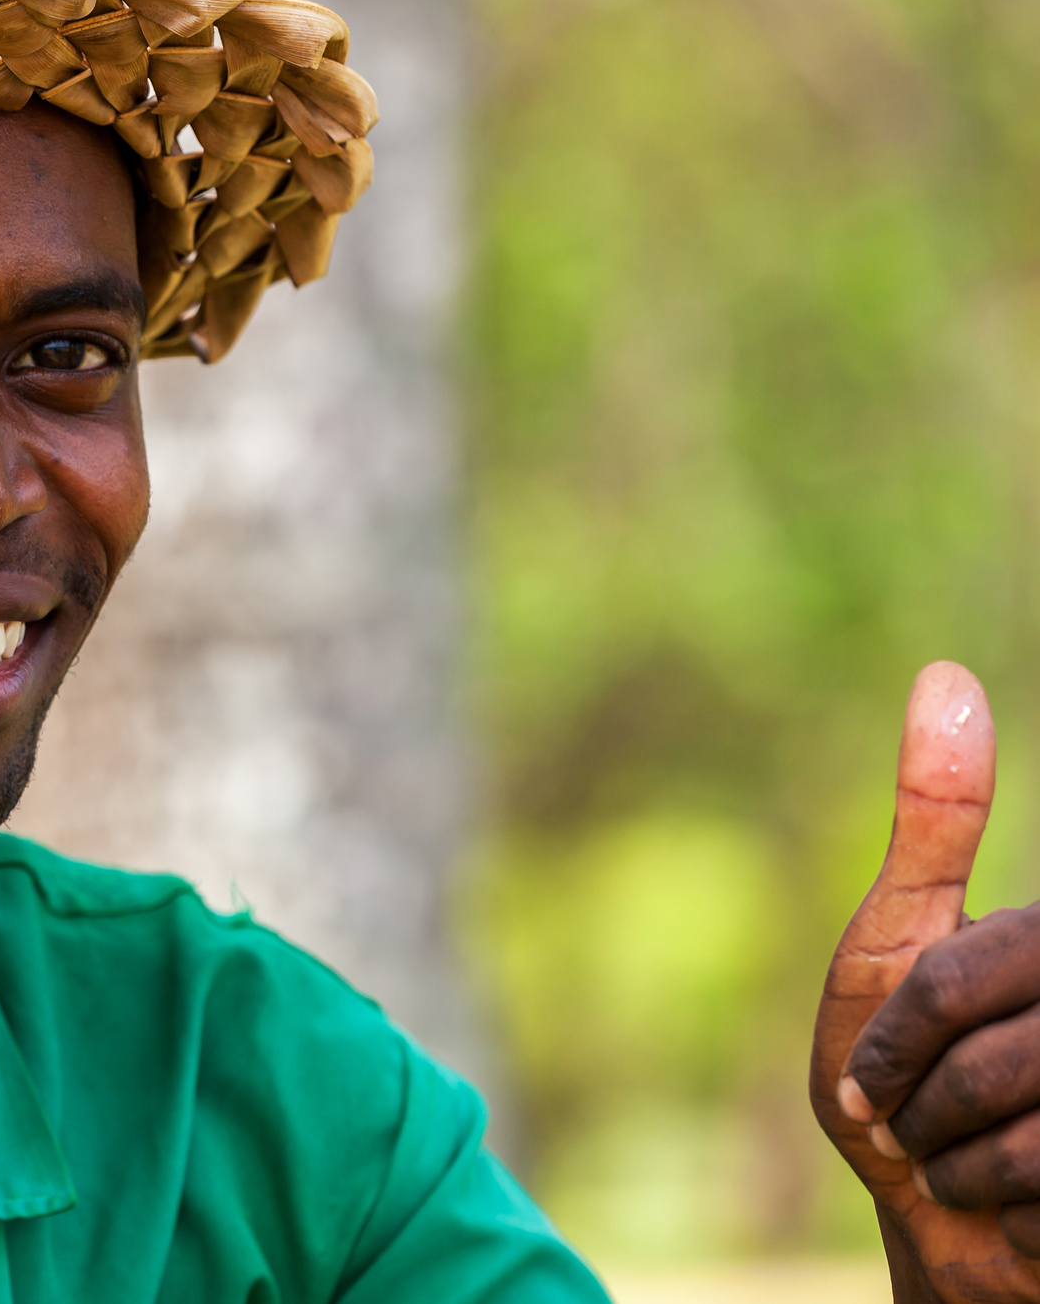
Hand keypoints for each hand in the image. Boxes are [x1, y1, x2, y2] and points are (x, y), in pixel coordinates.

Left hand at [811, 661, 1039, 1301]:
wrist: (936, 1216)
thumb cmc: (898, 1075)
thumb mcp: (895, 941)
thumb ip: (935, 822)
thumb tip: (946, 676)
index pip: (951, 980)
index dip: (893, 1037)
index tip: (870, 1072)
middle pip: (987, 1063)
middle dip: (920, 1107)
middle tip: (921, 1123)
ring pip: (1024, 1142)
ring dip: (964, 1170)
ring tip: (967, 1163)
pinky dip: (1009, 1218)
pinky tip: (1017, 1212)